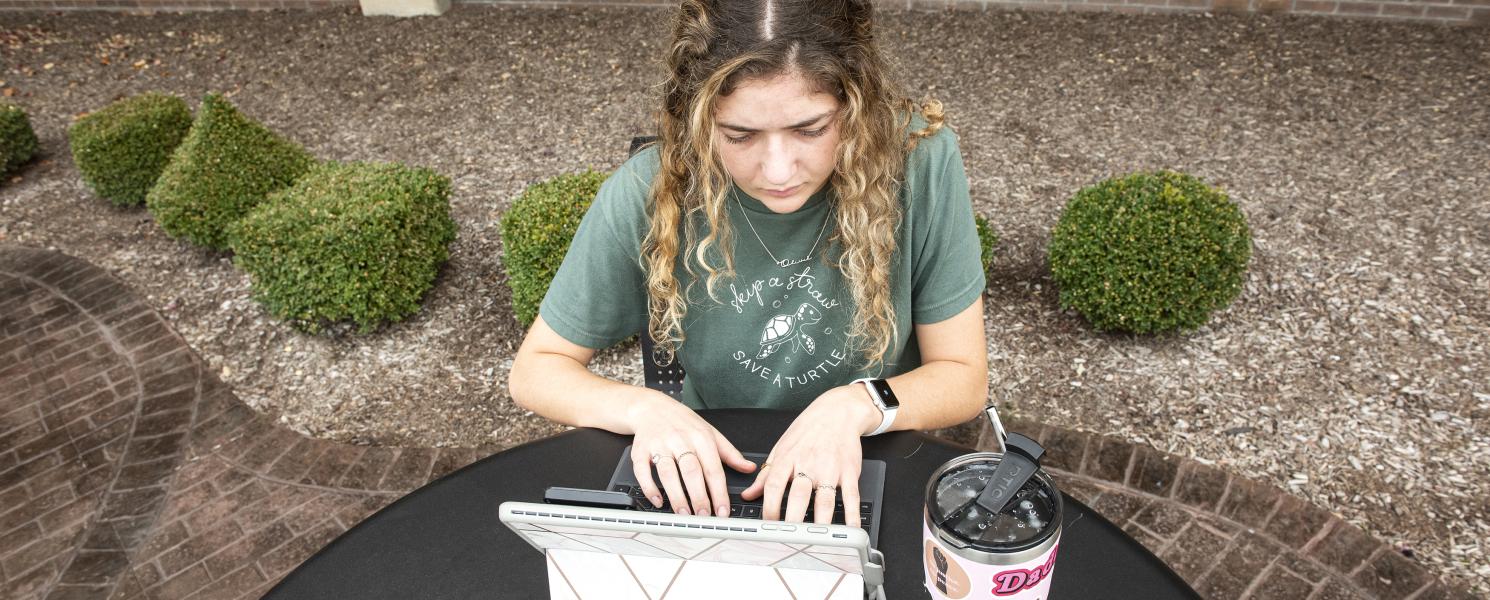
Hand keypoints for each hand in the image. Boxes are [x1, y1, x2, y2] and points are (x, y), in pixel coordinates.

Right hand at [626, 390, 756, 516]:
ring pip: (668, 472)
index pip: (713, 468)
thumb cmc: (683, 423)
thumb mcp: (710, 432)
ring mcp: (659, 444)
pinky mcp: (640, 450)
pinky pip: (643, 471)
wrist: (652, 407)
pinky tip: (658, 501)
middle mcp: (680, 440)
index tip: (723, 511)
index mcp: (701, 437)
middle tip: (703, 515)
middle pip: (691, 471)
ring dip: (676, 495)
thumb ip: (730, 453)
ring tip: (684, 512)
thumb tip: (749, 468)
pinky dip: (650, 488)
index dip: (719, 492)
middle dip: (699, 496)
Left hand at [740, 384, 879, 525]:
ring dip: (821, 522)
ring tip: (817, 539)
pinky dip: (851, 514)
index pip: (774, 486)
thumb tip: (748, 495)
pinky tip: (850, 528)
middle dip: (793, 519)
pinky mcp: (849, 472)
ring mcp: (830, 469)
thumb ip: (765, 475)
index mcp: (787, 459)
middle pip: (798, 496)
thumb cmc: (807, 431)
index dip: (769, 508)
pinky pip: (851, 496)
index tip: (768, 526)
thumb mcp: (781, 448)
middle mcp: (808, 464)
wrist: (837, 412)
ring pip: (824, 500)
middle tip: (791, 538)